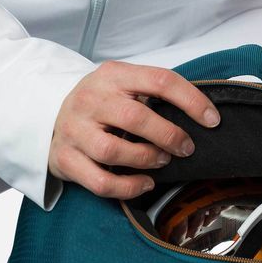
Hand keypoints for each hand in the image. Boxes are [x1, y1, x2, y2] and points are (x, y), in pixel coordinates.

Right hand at [49, 61, 220, 198]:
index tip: (212, 120)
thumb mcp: (122, 87)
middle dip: (169, 136)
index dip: (191, 101)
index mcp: (112, 75)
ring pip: (114, 151)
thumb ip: (152, 95)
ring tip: (162, 161)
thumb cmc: (99, 106)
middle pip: (136, 118)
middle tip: (185, 147)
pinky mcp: (66, 160)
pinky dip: (129, 187)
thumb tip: (202, 115)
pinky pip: (101, 182)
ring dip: (146, 159)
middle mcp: (90, 100)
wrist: (49, 116)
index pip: (159, 81)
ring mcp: (74, 130)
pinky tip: (145, 183)